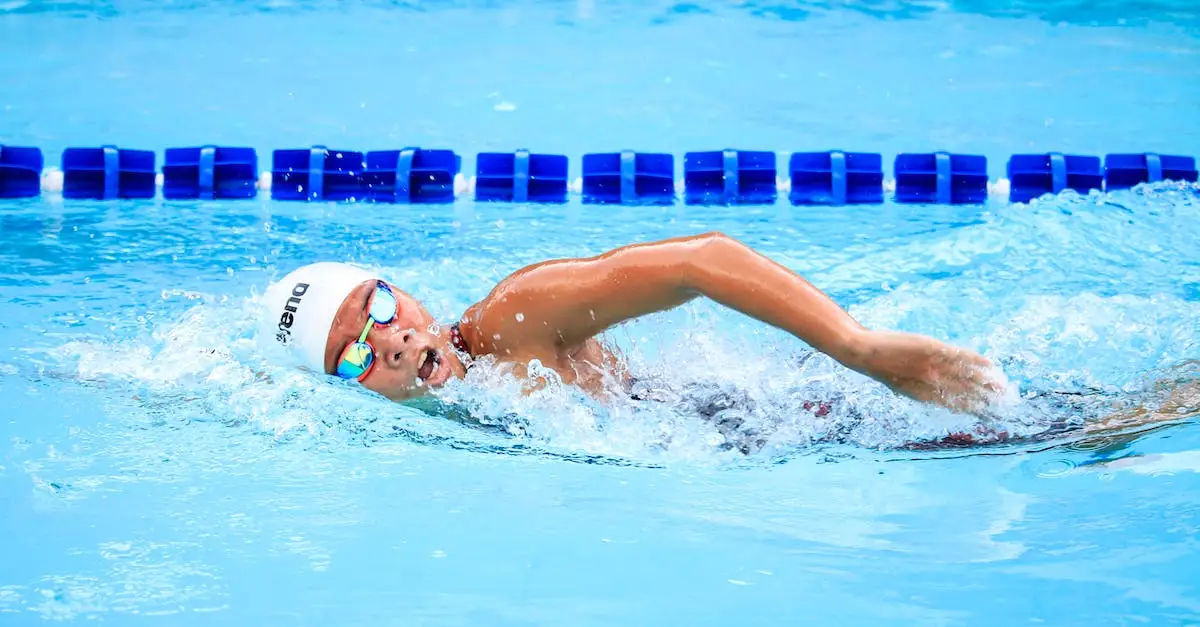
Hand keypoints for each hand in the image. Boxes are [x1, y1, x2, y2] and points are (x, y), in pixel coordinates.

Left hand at [846, 330, 1007, 416]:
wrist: (864, 353)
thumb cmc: (882, 369)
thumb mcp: (902, 384)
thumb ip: (922, 389)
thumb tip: (939, 392)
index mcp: (924, 396)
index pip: (956, 406)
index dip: (974, 411)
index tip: (990, 415)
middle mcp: (931, 384)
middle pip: (966, 394)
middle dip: (986, 400)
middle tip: (1005, 404)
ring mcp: (932, 366)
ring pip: (967, 376)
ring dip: (987, 382)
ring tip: (1003, 387)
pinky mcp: (932, 349)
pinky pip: (959, 356)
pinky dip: (976, 361)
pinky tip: (989, 366)